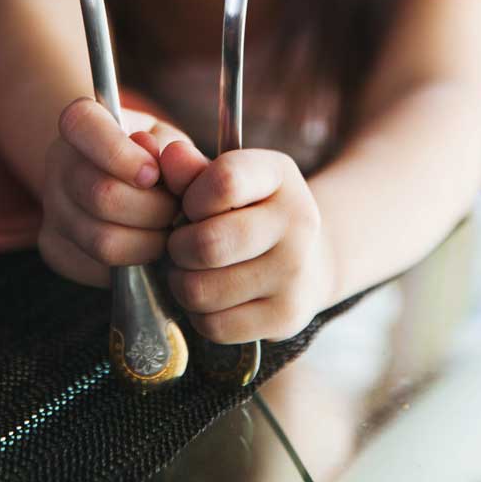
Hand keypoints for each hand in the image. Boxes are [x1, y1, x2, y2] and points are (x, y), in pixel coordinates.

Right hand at [38, 97, 185, 286]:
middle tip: (174, 208)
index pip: (82, 124)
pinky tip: (145, 245)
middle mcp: (59, 162)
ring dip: (148, 242)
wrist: (121, 180)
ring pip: (102, 240)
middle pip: (102, 195)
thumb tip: (157, 157)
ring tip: (164, 229)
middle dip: (154, 209)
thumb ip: (171, 148)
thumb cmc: (153, 156)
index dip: (119, 153)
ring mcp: (52, 207)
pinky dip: (133, 264)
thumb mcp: (168, 139)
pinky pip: (97, 269)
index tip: (152, 172)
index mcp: (82, 123)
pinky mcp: (53, 246)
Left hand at [160, 141, 331, 342]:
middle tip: (180, 244)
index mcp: (279, 174)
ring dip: (182, 282)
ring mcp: (296, 273)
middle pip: (207, 244)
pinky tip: (210, 296)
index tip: (190, 206)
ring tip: (191, 270)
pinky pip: (215, 326)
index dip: (191, 197)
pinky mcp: (287, 317)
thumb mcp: (229, 178)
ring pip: (202, 290)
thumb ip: (192, 170)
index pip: (225, 180)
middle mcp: (297, 222)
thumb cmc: (251, 211)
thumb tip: (170, 155)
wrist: (310, 259)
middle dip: (177, 247)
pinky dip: (200, 314)